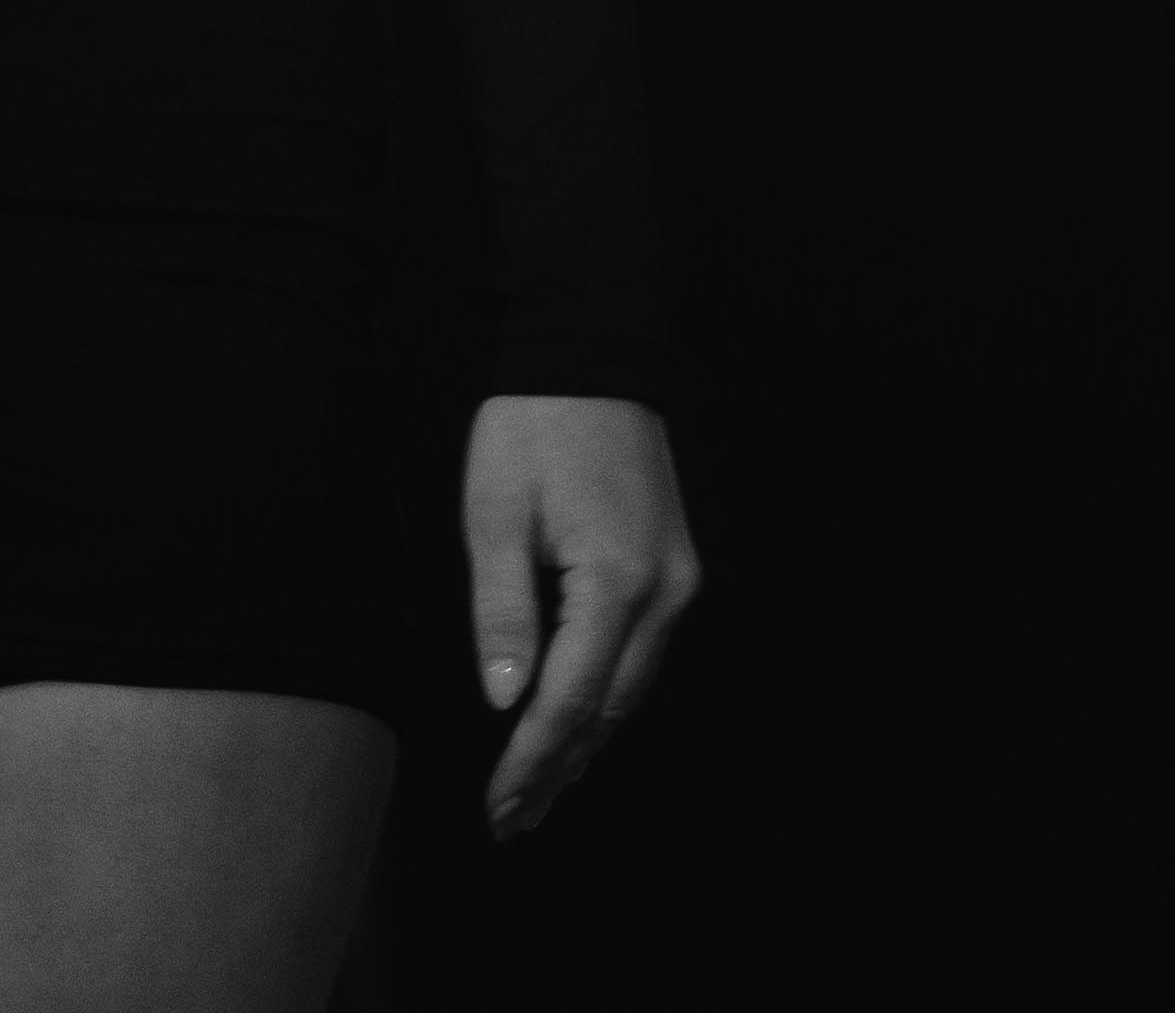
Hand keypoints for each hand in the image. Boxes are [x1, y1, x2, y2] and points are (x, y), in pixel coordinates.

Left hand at [463, 391, 699, 840]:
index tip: (499, 806)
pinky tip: (573, 721)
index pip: (571, 700)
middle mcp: (663, 593)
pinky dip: (603, 696)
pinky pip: (639, 655)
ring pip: (629, 689)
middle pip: (608, 709)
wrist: (591, 354)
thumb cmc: (534, 426)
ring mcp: (679, 583)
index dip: (532, 760)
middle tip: (511, 820)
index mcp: (616, 579)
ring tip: (535, 790)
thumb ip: (503, 611)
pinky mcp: (676, 569)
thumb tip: (506, 700)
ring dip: (583, 741)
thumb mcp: (495, 513)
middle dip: (558, 768)